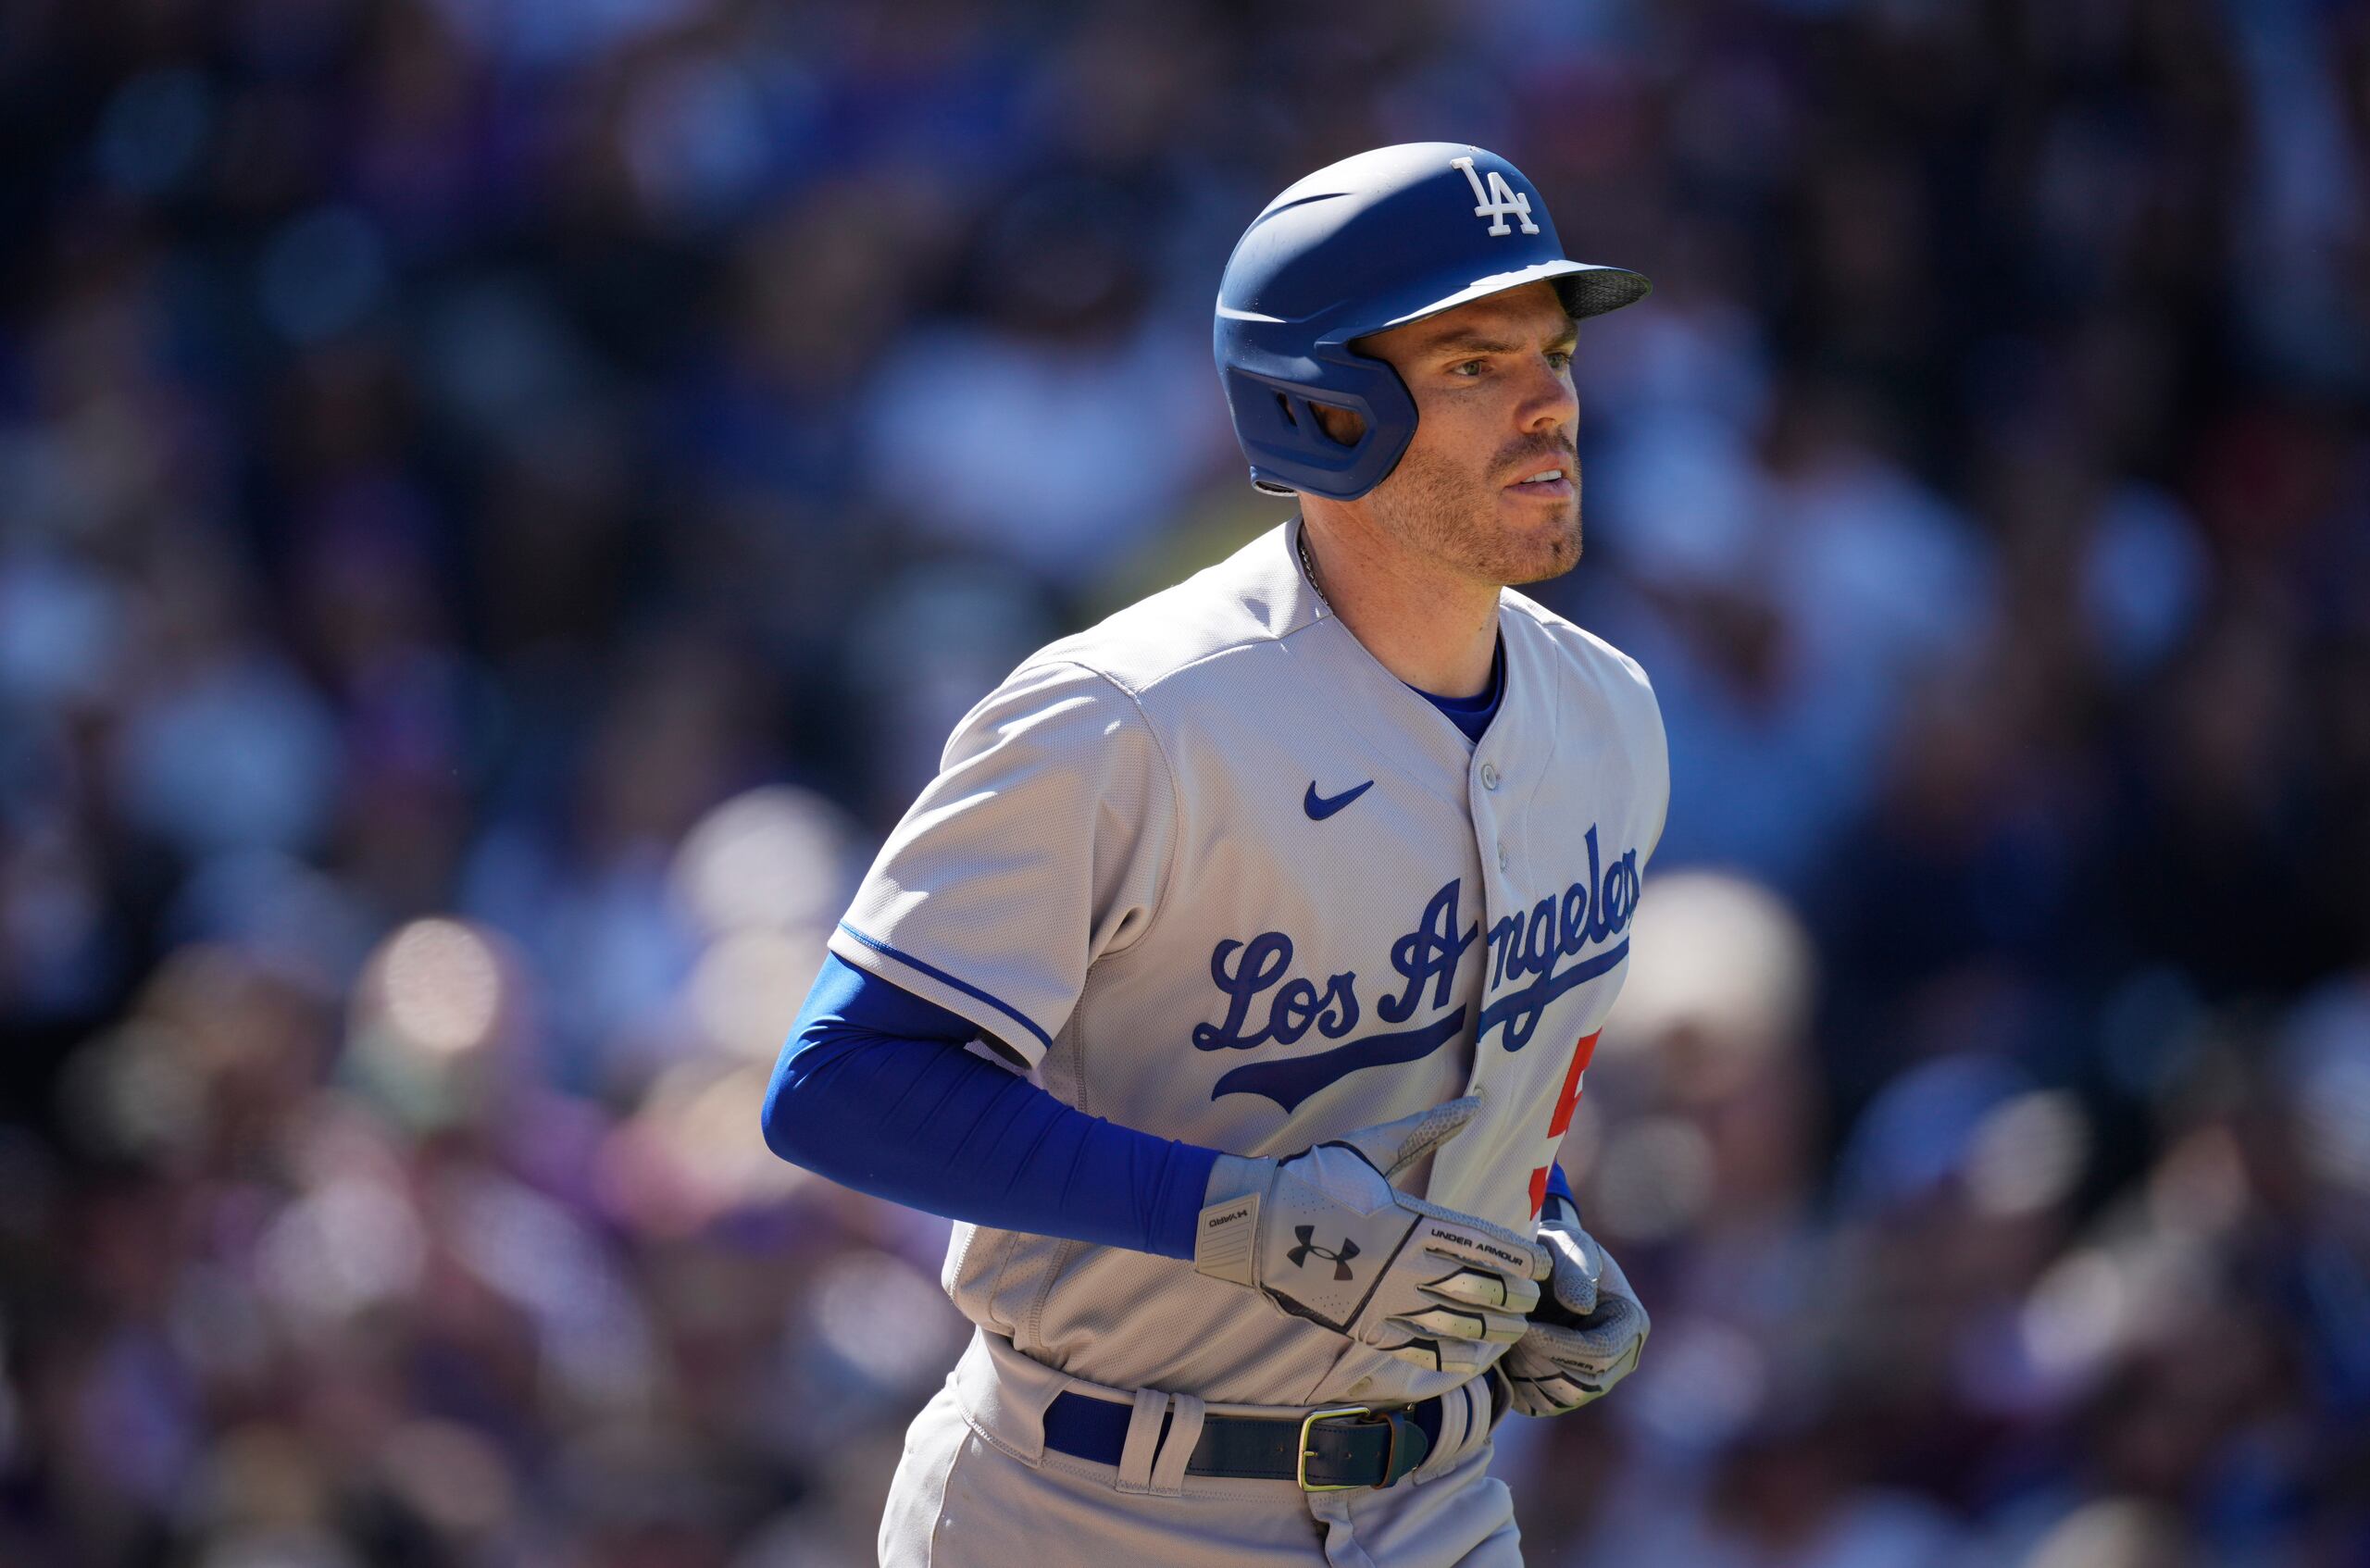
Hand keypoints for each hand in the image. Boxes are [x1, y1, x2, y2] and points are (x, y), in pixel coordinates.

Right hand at [1193, 1097, 1548, 1374]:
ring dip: (1493, 1329)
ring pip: (1457, 1325)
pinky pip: (1419, 1350)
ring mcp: (1386, 1302)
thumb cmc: (1312, 1178)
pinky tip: (1472, 1356)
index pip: (1485, 1246)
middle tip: (1531, 1298)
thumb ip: (1428, 1128)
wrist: (1254, 1224)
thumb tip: (1478, 1102)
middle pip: (1480, 1289)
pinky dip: (1452, 1356)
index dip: (1520, 1259)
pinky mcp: (1365, 1327)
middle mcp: (1408, 1268)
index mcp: (1414, 1222)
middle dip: (1514, 1296)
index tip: (1540, 1264)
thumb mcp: (1371, 1147)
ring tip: (1513, 1329)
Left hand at [1498, 1199, 1647, 1415]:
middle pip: (1583, 1384)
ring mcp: (1596, 1379)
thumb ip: (1574, 1269)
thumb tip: (1581, 1306)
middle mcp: (1621, 1358)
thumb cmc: (1559, 1250)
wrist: (1542, 1266)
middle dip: (1540, 1362)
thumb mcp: (1567, 1244)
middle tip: (1509, 1335)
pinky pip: (1542, 1405)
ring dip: (1527, 1374)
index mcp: (1630, 1322)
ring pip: (1562, 1399)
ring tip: (1507, 1340)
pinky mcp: (1567, 1390)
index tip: (1523, 1328)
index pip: (1599, 1352)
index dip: (1558, 1345)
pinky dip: (1519, 1385)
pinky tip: (1506, 1355)